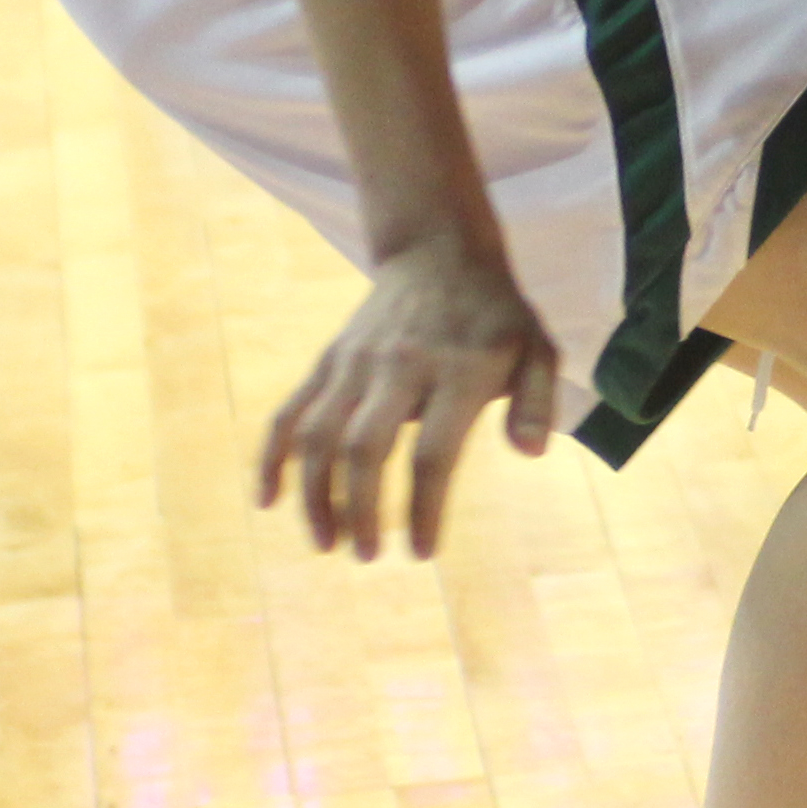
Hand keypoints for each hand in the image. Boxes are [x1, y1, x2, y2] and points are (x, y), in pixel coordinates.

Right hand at [257, 234, 559, 559]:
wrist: (440, 251)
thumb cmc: (496, 315)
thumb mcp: (538, 347)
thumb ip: (538, 400)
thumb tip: (532, 453)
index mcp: (455, 372)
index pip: (432, 453)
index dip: (423, 507)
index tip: (420, 553)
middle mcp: (397, 367)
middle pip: (365, 449)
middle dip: (360, 510)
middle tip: (367, 556)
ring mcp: (354, 363)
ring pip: (318, 436)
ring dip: (315, 496)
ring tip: (327, 544)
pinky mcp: (328, 361)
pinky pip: (289, 412)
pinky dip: (272, 457)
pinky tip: (268, 500)